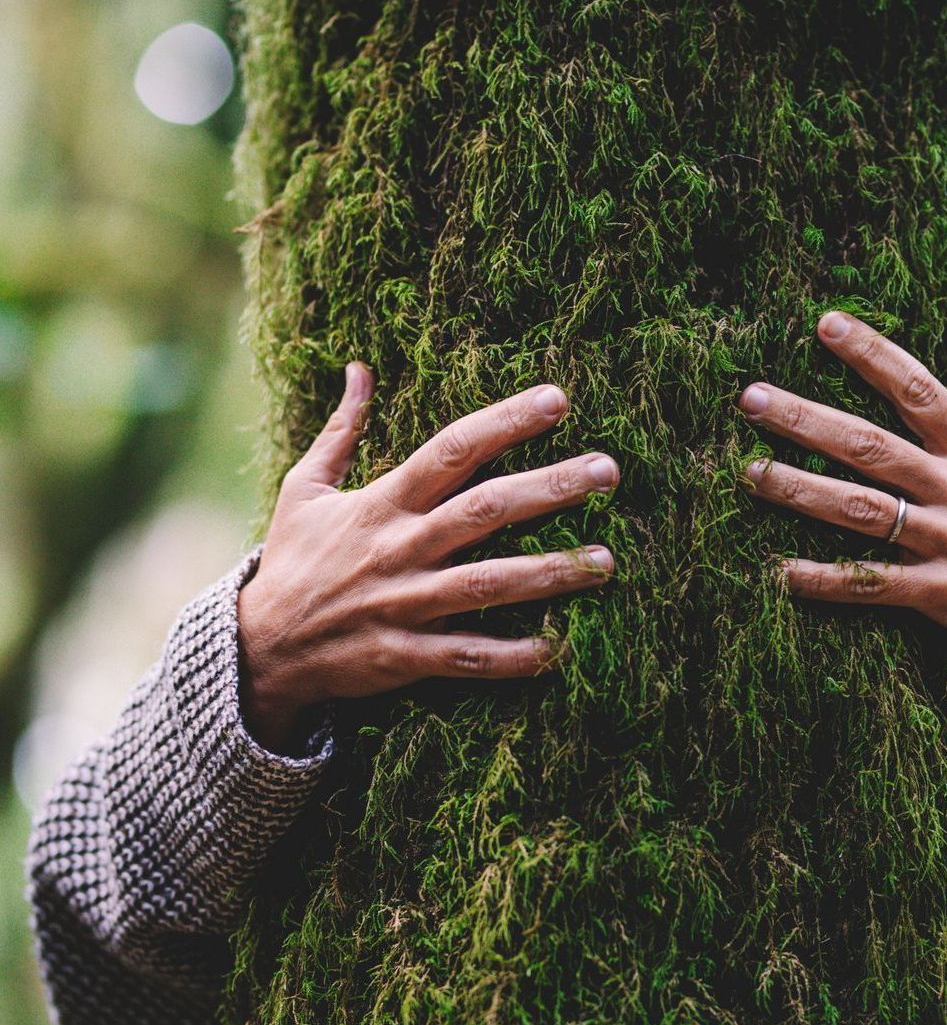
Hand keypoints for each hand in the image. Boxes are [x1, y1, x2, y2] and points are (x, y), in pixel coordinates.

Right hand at [237, 365, 618, 752]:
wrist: (259, 647)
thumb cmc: (294, 561)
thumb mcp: (305, 488)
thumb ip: (341, 430)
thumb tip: (360, 368)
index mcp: (382, 504)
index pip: (452, 450)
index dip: (504, 422)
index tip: (558, 400)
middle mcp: (400, 549)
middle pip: (485, 511)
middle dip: (550, 488)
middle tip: (608, 470)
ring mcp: (405, 604)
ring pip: (488, 584)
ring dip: (550, 572)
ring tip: (606, 560)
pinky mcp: (405, 656)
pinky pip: (467, 656)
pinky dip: (512, 656)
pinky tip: (559, 648)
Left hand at [738, 313, 946, 720]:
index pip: (920, 390)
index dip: (873, 356)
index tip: (826, 324)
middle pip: (871, 447)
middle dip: (808, 420)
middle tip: (752, 399)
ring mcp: (946, 543)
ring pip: (862, 511)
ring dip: (802, 491)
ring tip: (750, 473)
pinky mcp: (939, 593)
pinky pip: (874, 583)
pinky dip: (830, 580)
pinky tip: (783, 572)